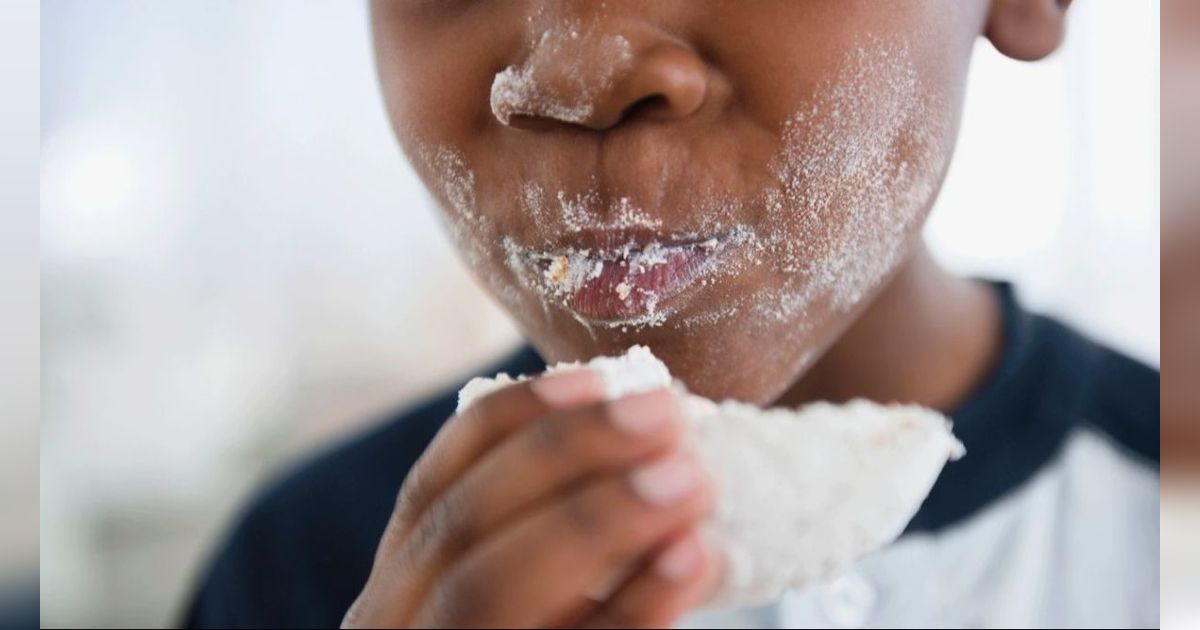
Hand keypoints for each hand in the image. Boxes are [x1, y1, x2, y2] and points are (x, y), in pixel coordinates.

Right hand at [342, 369, 719, 627]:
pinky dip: (630, 608)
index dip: (510, 426)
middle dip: (565, 462)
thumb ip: (546, 543)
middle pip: (461, 534)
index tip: (597, 380)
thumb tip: (651, 447)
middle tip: (667, 419)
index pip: (433, 490)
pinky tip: (691, 561)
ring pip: (489, 592)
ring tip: (691, 479)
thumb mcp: (521, 601)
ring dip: (595, 521)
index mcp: (400, 595)